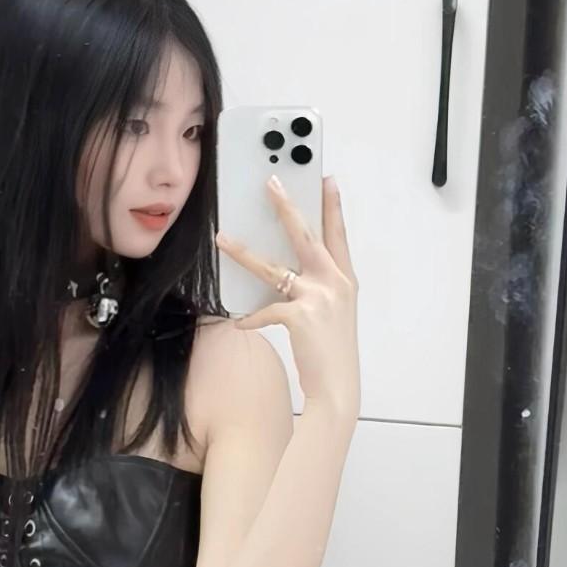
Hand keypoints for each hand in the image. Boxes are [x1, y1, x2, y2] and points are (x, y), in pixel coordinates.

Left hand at [215, 175, 359, 417]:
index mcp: (345, 280)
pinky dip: (251, 319)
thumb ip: (320, 289)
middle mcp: (334, 283)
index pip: (338, 235)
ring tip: (222, 239)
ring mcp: (318, 298)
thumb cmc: (333, 352)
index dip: (333, 207)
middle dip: (287, 207)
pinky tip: (240, 324)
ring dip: (244, 253)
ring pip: (273, 268)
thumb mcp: (335, 314)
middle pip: (306, 236)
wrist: (338, 387)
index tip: (327, 180)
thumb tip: (290, 275)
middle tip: (272, 183)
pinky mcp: (299, 316)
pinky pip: (265, 310)